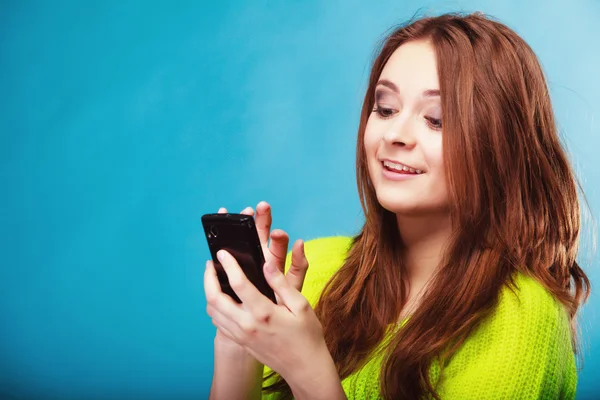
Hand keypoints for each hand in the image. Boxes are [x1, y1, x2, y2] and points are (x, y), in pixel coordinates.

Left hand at [205, 247, 331, 386]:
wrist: (304, 368)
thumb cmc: (306, 336)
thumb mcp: (301, 305)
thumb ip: (281, 284)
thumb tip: (266, 264)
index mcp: (263, 312)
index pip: (238, 283)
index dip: (228, 265)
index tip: (223, 252)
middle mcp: (247, 324)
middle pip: (214, 298)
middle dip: (208, 278)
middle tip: (211, 264)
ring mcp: (241, 335)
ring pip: (213, 312)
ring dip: (209, 293)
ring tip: (213, 279)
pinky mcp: (240, 342)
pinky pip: (219, 323)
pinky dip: (215, 308)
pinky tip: (222, 299)